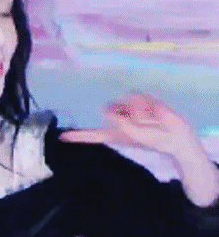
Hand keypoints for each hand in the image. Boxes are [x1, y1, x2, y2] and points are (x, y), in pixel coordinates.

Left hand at [59, 92, 198, 157]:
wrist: (174, 135)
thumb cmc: (154, 139)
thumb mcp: (132, 134)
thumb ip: (119, 122)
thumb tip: (108, 109)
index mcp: (114, 133)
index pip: (92, 134)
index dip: (78, 135)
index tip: (62, 137)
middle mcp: (118, 119)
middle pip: (108, 109)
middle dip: (121, 113)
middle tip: (138, 123)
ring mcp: (128, 109)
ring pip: (123, 101)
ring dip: (136, 111)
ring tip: (149, 120)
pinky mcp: (140, 101)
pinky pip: (136, 97)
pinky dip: (144, 105)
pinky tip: (153, 112)